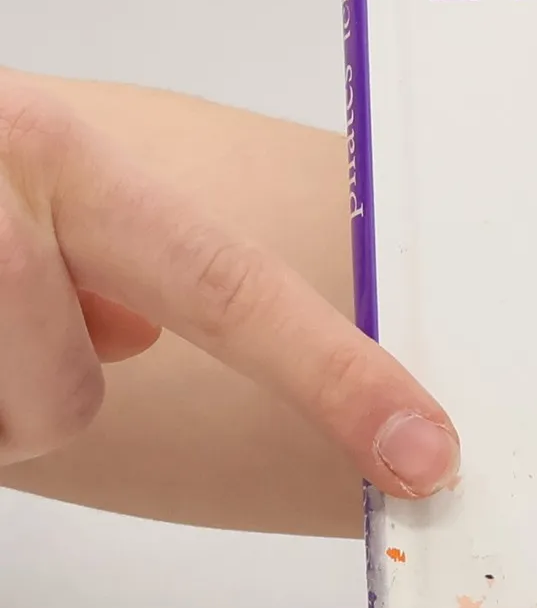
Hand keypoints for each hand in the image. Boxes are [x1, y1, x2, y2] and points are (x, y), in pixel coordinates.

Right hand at [0, 69, 458, 497]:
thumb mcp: (4, 159)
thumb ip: (98, 234)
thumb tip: (140, 327)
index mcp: (59, 154)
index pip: (229, 285)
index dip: (337, 380)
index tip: (423, 453)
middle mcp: (0, 192)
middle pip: (73, 397)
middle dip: (37, 394)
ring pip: (8, 427)